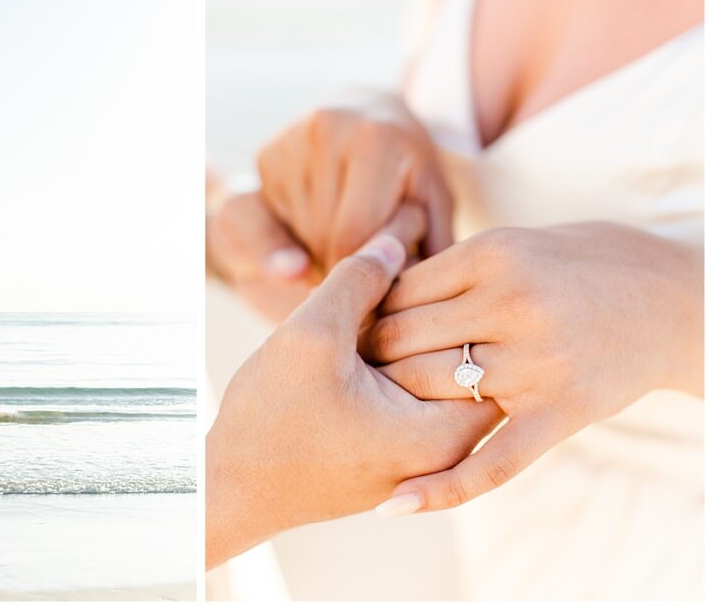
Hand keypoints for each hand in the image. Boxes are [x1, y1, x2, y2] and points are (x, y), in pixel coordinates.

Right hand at [206, 215, 503, 568]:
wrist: (231, 486)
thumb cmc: (268, 421)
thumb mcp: (309, 337)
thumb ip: (358, 280)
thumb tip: (399, 234)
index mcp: (440, 435)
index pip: (487, 347)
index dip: (456, 298)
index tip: (424, 268)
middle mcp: (447, 455)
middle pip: (472, 360)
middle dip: (442, 313)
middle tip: (406, 272)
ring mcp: (425, 458)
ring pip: (444, 373)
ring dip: (419, 335)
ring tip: (383, 297)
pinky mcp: (401, 451)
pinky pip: (421, 391)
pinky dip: (404, 359)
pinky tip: (367, 331)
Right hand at [257, 89, 453, 269]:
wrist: (374, 115)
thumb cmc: (411, 170)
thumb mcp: (434, 203)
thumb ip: (429, 246)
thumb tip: (397, 299)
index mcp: (376, 139)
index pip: (352, 235)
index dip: (359, 272)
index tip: (371, 288)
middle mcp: (325, 130)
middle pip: (320, 235)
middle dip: (338, 264)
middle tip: (360, 267)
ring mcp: (289, 141)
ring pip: (295, 232)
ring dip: (316, 252)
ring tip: (343, 246)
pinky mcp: (266, 154)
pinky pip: (269, 220)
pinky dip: (293, 236)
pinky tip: (318, 227)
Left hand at [370, 223, 702, 513]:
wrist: (678, 302)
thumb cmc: (589, 262)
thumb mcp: (519, 241)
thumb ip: (457, 265)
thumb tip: (385, 285)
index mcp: (494, 254)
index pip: (398, 291)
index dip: (370, 310)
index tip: (361, 326)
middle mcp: (511, 305)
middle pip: (402, 337)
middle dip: (372, 354)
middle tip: (358, 368)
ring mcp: (535, 364)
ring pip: (428, 388)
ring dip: (395, 399)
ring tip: (378, 403)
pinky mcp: (558, 414)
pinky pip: (490, 462)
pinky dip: (441, 489)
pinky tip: (396, 504)